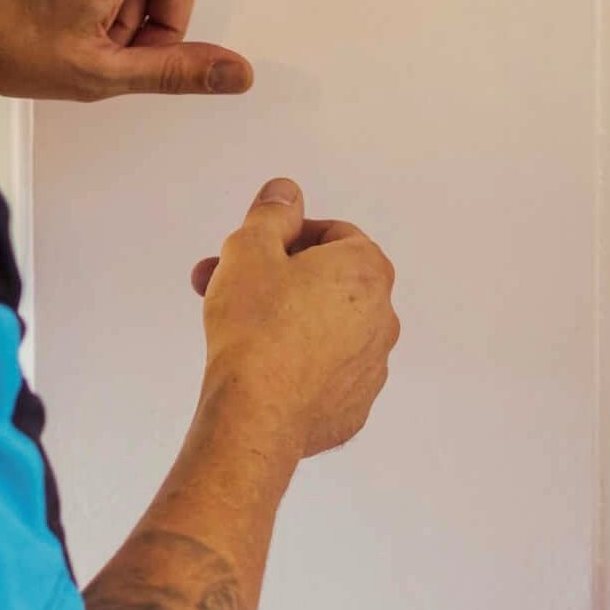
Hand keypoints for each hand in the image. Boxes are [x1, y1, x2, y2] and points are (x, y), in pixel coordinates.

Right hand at [192, 179, 398, 460]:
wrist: (256, 415)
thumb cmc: (256, 330)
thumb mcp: (250, 249)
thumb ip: (271, 213)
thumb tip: (285, 194)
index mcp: (367, 270)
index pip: (332, 234)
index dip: (286, 237)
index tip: (253, 252)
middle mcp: (383, 316)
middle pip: (326, 282)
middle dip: (276, 278)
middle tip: (227, 285)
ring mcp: (372, 366)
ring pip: (326, 327)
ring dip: (288, 319)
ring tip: (239, 329)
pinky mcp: (353, 406)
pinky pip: (325, 372)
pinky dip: (298, 364)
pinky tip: (260, 367)